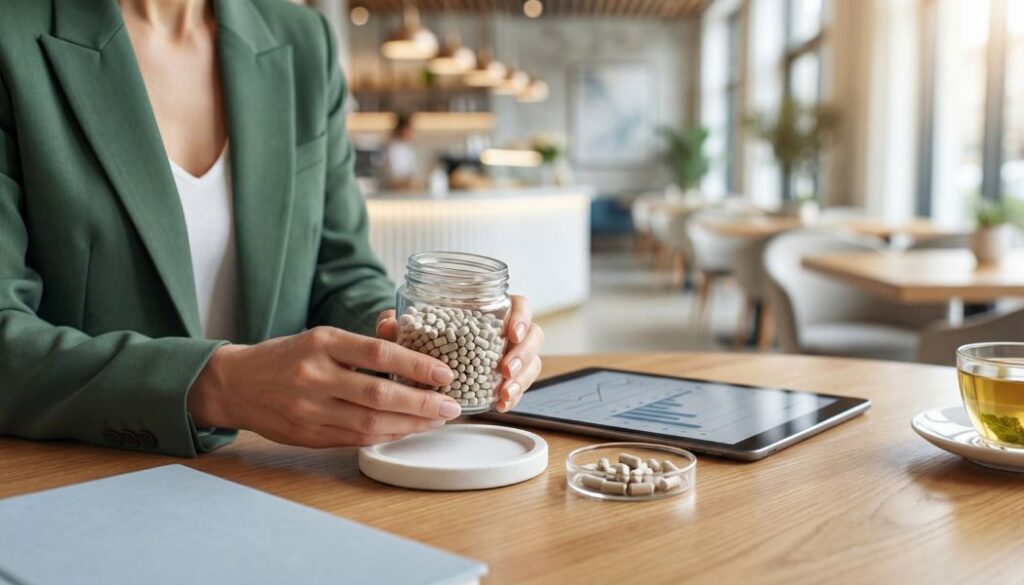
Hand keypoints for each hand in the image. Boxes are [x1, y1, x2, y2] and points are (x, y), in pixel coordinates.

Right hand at [187, 327, 461, 447]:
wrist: (235, 384)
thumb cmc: (286, 357)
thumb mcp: (321, 337)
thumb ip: (361, 343)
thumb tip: (404, 334)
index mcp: (322, 343)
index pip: (378, 352)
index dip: (416, 365)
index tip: (444, 373)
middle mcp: (315, 375)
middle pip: (379, 393)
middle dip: (422, 402)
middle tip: (451, 405)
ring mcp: (309, 408)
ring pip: (370, 421)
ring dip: (410, 424)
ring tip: (436, 419)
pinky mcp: (308, 434)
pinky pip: (355, 438)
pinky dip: (387, 435)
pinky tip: (407, 430)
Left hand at [376, 294, 543, 412]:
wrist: (423, 355)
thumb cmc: (425, 332)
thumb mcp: (409, 326)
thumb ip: (399, 323)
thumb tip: (388, 324)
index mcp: (491, 309)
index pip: (520, 305)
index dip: (521, 317)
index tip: (510, 333)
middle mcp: (505, 331)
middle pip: (533, 336)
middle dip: (524, 354)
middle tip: (505, 370)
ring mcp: (509, 354)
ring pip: (532, 362)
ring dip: (523, 378)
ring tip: (504, 392)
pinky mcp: (505, 377)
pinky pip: (520, 385)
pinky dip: (514, 395)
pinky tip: (501, 404)